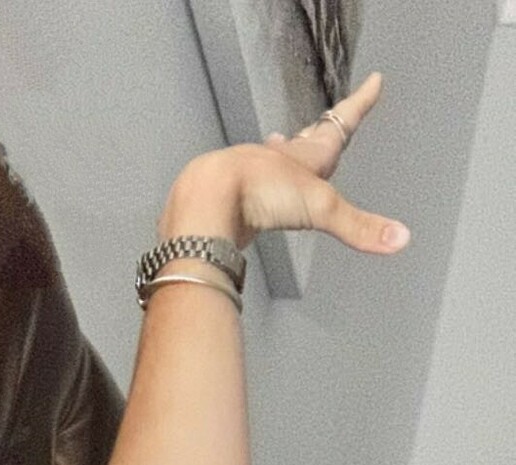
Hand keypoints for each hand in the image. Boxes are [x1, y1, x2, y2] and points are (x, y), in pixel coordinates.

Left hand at [162, 72, 409, 256]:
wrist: (208, 199)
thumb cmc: (261, 191)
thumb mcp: (320, 209)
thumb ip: (359, 227)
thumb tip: (401, 239)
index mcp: (306, 155)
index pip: (341, 123)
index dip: (360, 104)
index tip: (373, 82)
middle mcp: (279, 160)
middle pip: (307, 139)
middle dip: (321, 131)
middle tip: (328, 121)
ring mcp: (252, 176)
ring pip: (273, 159)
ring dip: (282, 154)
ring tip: (281, 146)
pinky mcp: (230, 198)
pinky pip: (248, 188)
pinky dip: (254, 186)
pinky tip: (248, 193)